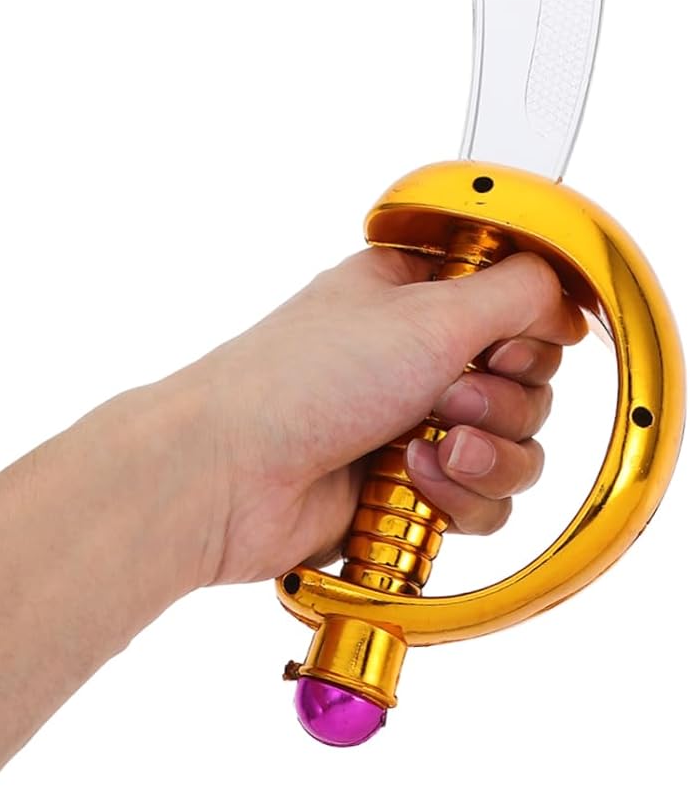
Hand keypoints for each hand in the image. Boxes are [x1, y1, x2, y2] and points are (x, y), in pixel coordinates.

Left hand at [185, 248, 586, 584]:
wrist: (231, 477)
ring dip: (487, 454)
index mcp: (411, 294)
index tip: (507, 345)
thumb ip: (514, 295)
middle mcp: (414, 356)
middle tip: (451, 400)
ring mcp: (409, 425)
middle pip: (523, 380)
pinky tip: (416, 485)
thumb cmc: (303, 379)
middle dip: (503, 400)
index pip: (512, 302)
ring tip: (432, 449)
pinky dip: (459, 497)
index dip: (527, 329)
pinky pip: (481, 501)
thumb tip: (561, 291)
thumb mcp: (427, 314)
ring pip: (510, 447)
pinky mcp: (406, 491)